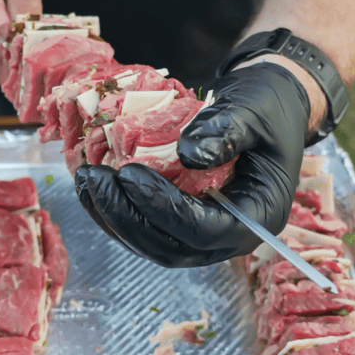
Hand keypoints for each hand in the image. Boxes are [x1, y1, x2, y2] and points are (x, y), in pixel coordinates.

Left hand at [72, 61, 312, 266]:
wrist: (268, 108)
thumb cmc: (265, 108)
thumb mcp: (252, 110)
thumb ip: (224, 130)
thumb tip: (188, 156)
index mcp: (257, 216)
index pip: (205, 230)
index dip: (164, 208)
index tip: (129, 174)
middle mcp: (230, 236)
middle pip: (170, 246)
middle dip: (126, 216)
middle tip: (95, 178)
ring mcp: (203, 236)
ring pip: (150, 245)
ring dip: (112, 217)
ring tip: (87, 180)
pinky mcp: (180, 225)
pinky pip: (143, 231)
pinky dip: (113, 213)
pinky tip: (91, 186)